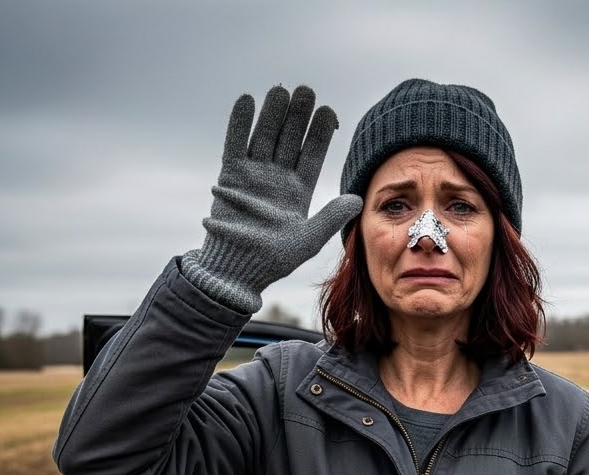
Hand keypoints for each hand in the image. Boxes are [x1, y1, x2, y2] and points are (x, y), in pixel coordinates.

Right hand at [181, 85, 362, 312]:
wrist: (237, 269)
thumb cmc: (272, 259)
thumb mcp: (308, 239)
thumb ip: (331, 218)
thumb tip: (358, 199)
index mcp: (298, 192)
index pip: (312, 155)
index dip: (319, 134)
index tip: (329, 113)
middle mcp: (277, 179)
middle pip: (289, 139)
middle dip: (297, 116)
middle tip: (306, 91)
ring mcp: (253, 175)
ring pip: (265, 136)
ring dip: (272, 114)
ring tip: (281, 91)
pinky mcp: (230, 176)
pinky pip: (235, 144)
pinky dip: (240, 123)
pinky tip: (247, 101)